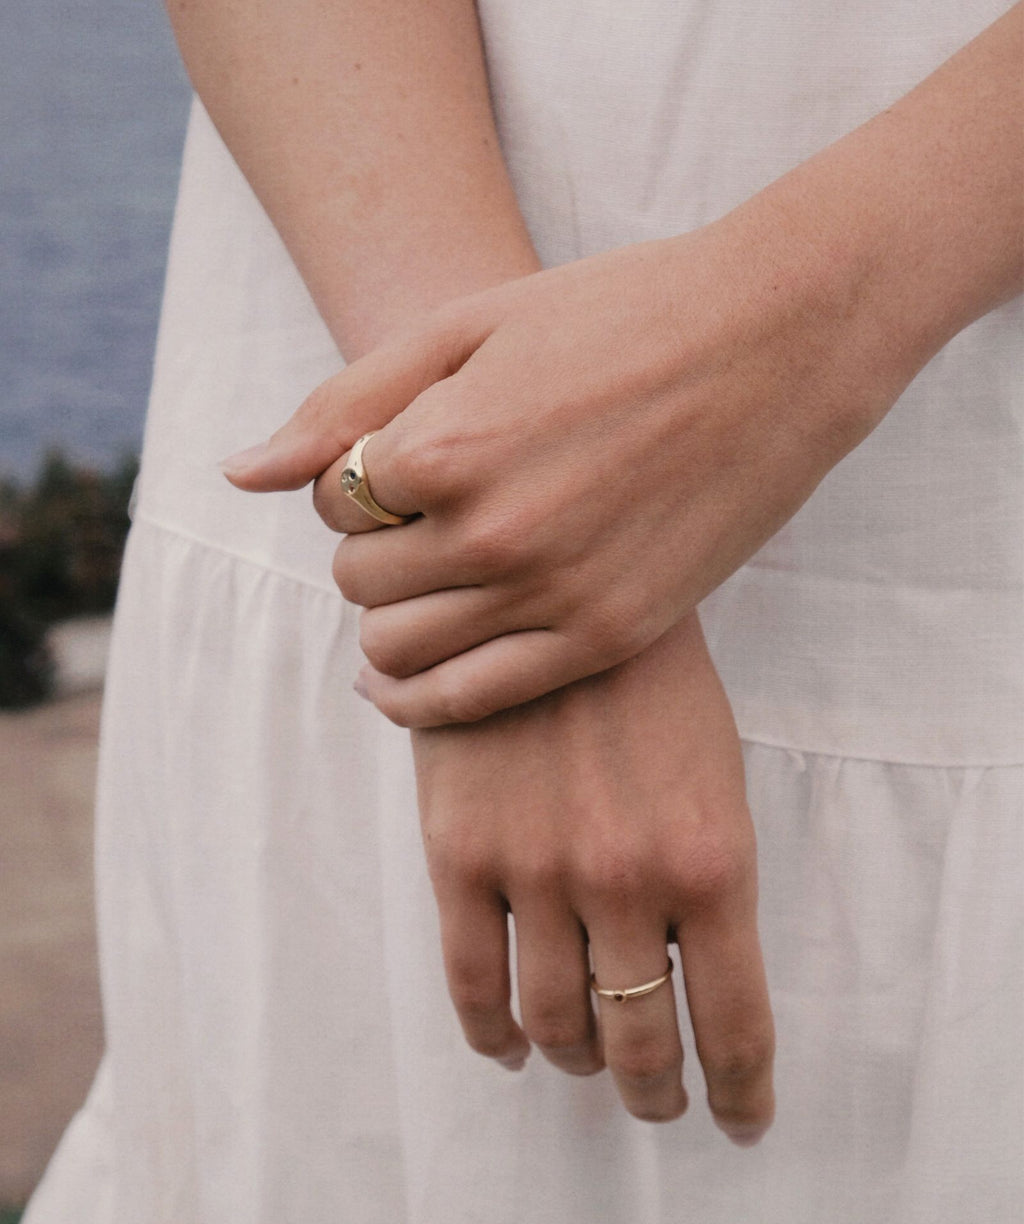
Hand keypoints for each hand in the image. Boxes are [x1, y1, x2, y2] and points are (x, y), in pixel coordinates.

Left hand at [223, 209, 905, 725]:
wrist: (775, 342)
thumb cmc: (618, 314)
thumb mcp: (467, 325)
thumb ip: (342, 403)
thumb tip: (239, 476)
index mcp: (448, 444)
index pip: (334, 505)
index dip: (354, 487)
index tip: (402, 468)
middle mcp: (492, 531)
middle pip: (358, 585)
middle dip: (369, 555)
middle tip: (421, 523)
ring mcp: (554, 593)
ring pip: (397, 650)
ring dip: (392, 620)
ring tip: (430, 583)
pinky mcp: (605, 636)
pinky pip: (468, 700)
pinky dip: (418, 698)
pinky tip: (408, 681)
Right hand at [410, 610, 774, 1136]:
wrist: (549, 589)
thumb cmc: (650, 678)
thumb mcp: (716, 772)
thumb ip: (708, 879)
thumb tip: (694, 971)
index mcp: (711, 863)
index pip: (734, 1024)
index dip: (738, 1091)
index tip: (739, 1120)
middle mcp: (626, 883)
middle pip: (638, 1038)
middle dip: (655, 1087)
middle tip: (660, 1101)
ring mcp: (537, 874)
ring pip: (553, 1022)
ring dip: (575, 1064)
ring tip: (584, 1067)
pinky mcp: (460, 855)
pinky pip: (470, 982)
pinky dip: (491, 1036)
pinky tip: (510, 1047)